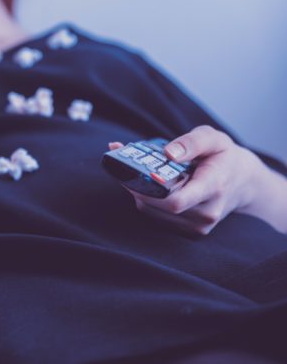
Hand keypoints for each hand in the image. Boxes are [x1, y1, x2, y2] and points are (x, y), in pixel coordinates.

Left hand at [109, 125, 274, 235]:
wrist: (243, 182)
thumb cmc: (224, 157)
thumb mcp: (213, 138)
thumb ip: (191, 142)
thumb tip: (168, 153)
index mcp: (213, 187)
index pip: (177, 202)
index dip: (151, 191)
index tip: (137, 174)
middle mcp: (207, 212)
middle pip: (158, 206)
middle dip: (138, 186)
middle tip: (127, 166)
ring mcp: (198, 226)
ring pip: (152, 212)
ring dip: (139, 193)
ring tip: (139, 174)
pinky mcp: (189, 231)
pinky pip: (156, 217)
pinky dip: (147, 201)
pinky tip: (150, 187)